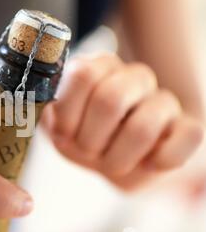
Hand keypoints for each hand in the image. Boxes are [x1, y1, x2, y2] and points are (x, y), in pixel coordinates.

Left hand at [42, 54, 203, 189]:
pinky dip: (160, 159)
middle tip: (86, 151)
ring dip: (116, 158)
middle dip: (89, 140)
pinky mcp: (188, 127)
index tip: (63, 133)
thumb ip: (48, 112)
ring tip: (109, 163)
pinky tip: (146, 164)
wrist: (116, 158)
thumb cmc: (83, 137)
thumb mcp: (57, 124)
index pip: (83, 75)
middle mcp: (134, 77)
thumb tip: (41, 110)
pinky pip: (189, 137)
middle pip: (110, 100)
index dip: (68, 113)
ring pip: (143, 126)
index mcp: (99, 68)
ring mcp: (164, 101)